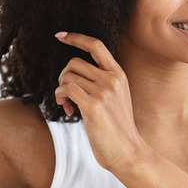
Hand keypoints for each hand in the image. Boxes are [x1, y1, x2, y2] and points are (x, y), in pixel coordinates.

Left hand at [54, 31, 148, 170]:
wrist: (127, 151)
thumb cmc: (117, 128)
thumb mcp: (115, 98)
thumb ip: (101, 82)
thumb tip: (72, 74)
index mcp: (119, 74)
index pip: (96, 45)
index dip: (76, 38)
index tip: (60, 36)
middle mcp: (112, 79)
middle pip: (74, 62)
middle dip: (64, 77)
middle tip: (67, 95)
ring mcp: (104, 92)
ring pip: (67, 76)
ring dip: (61, 91)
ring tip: (68, 105)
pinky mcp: (93, 106)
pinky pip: (66, 90)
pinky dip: (60, 98)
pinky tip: (69, 110)